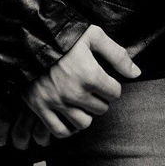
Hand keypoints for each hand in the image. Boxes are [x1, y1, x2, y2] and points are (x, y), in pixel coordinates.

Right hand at [0, 24, 139, 146]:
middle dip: (99, 98)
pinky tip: (68, 115)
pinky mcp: (41, 107)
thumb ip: (117, 54)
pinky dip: (66, 127)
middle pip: (100, 109)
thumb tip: (136, 73)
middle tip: (91, 87)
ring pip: (82, 123)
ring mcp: (57, 102)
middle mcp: (75, 92)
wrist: (28, 35)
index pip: (114, 93)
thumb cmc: (63, 34)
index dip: (111, 84)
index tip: (103, 77)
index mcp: (90, 74)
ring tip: (81, 101)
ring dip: (85, 114)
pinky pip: (59, 131)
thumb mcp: (93, 35)